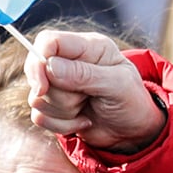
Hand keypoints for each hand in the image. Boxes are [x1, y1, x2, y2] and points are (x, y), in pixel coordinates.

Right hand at [25, 27, 165, 151]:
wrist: (135, 132)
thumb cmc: (132, 102)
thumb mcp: (117, 85)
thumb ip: (85, 74)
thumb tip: (50, 66)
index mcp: (87, 46)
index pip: (48, 41)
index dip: (39, 61)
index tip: (42, 87)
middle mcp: (69, 61)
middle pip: (39, 73)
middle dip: (62, 95)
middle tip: (87, 98)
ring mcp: (58, 84)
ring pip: (38, 98)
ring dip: (65, 111)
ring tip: (89, 109)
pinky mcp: (53, 106)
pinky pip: (39, 117)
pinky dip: (62, 125)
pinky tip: (83, 121)